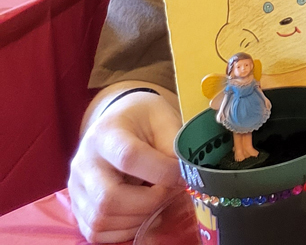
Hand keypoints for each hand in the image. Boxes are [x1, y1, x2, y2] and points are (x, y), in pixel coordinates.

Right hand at [70, 89, 181, 242]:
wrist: (117, 123)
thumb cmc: (143, 119)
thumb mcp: (163, 118)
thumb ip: (174, 144)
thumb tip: (184, 174)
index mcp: (105, 134)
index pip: (128, 157)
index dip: (162, 171)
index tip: (183, 174)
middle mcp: (84, 163)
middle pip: (109, 197)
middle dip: (149, 202)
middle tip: (170, 192)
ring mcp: (76, 188)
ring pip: (101, 219)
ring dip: (139, 218)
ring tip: (158, 201)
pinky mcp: (77, 208)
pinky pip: (96, 232)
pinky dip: (124, 231)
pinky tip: (142, 215)